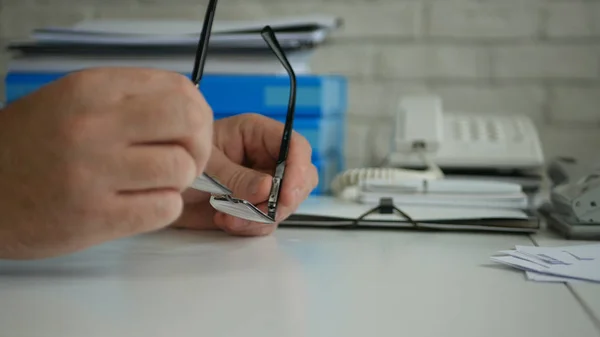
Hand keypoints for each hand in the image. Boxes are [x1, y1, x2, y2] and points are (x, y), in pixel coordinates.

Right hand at [0, 67, 212, 258]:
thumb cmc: (31, 146)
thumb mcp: (73, 101)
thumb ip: (129, 99)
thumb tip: (190, 108)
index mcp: (91, 90)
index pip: (179, 90)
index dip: (197, 112)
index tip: (190, 129)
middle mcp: (93, 125)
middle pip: (189, 122)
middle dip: (199, 143)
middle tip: (185, 157)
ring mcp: (93, 172)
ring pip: (181, 169)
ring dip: (179, 180)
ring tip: (155, 183)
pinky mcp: (93, 217)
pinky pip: (164, 208)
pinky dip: (164, 207)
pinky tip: (141, 204)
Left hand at [173, 113, 317, 235]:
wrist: (155, 184)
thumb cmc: (176, 157)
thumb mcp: (207, 163)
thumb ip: (237, 176)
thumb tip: (267, 188)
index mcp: (257, 134)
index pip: (295, 146)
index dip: (298, 169)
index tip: (287, 193)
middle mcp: (264, 158)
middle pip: (300, 178)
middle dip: (285, 199)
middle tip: (264, 212)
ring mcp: (261, 184)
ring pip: (286, 204)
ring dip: (262, 217)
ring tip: (230, 217)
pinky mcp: (253, 206)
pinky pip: (267, 221)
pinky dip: (250, 227)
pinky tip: (225, 221)